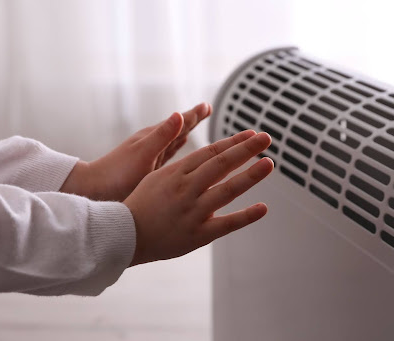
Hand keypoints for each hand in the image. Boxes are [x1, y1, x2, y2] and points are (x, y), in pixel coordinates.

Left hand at [61, 103, 210, 200]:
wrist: (95, 190)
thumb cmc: (117, 174)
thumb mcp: (143, 154)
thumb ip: (162, 135)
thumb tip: (179, 115)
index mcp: (153, 138)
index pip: (179, 123)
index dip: (194, 115)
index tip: (207, 106)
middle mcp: (153, 145)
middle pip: (178, 128)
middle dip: (193, 119)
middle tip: (206, 109)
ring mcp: (151, 157)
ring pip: (174, 141)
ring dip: (186, 132)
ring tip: (195, 124)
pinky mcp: (149, 169)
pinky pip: (169, 154)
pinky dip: (177, 149)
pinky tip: (179, 149)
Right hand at [123, 130, 273, 265]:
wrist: (124, 236)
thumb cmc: (141, 204)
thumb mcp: (158, 176)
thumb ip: (184, 165)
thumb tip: (208, 155)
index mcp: (176, 172)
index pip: (211, 152)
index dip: (233, 142)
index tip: (251, 135)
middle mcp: (186, 189)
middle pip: (221, 164)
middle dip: (245, 149)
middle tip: (266, 138)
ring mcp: (193, 211)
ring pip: (226, 190)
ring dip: (250, 175)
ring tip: (269, 163)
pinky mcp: (197, 235)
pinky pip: (226, 224)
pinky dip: (245, 216)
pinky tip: (263, 208)